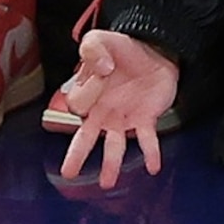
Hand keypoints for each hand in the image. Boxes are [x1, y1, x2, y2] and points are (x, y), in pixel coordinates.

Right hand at [57, 30, 178, 186]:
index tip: (102, 70)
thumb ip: (91, 48)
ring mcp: (124, 118)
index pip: (79, 106)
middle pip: (86, 138)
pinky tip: (152, 166)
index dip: (89, 89)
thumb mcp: (100, 40)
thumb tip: (101, 69)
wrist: (155, 49)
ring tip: (107, 183)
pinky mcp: (146, 119)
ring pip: (114, 146)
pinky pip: (147, 139)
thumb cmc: (122, 49)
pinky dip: (150, 153)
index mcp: (88, 97)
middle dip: (77, 155)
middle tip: (68, 173)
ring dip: (111, 164)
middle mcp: (103, 113)